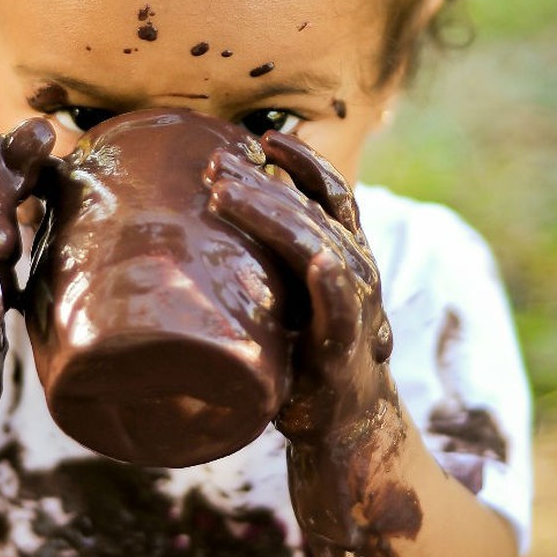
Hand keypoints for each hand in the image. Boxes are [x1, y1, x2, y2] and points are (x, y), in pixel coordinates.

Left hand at [204, 131, 393, 444]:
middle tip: (214, 166)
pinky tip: (317, 259)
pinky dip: (330, 282)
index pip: (330, 191)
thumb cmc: (305, 348)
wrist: (343, 418)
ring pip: (319, 246)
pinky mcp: (341, 348)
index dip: (300, 161)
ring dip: (274, 215)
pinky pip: (340, 308)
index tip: (259, 138)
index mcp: (343, 250)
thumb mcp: (287, 293)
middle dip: (261, 184)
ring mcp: (354, 306)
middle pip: (311, 212)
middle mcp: (356, 269)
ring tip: (226, 194)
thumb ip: (265, 257)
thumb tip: (201, 222)